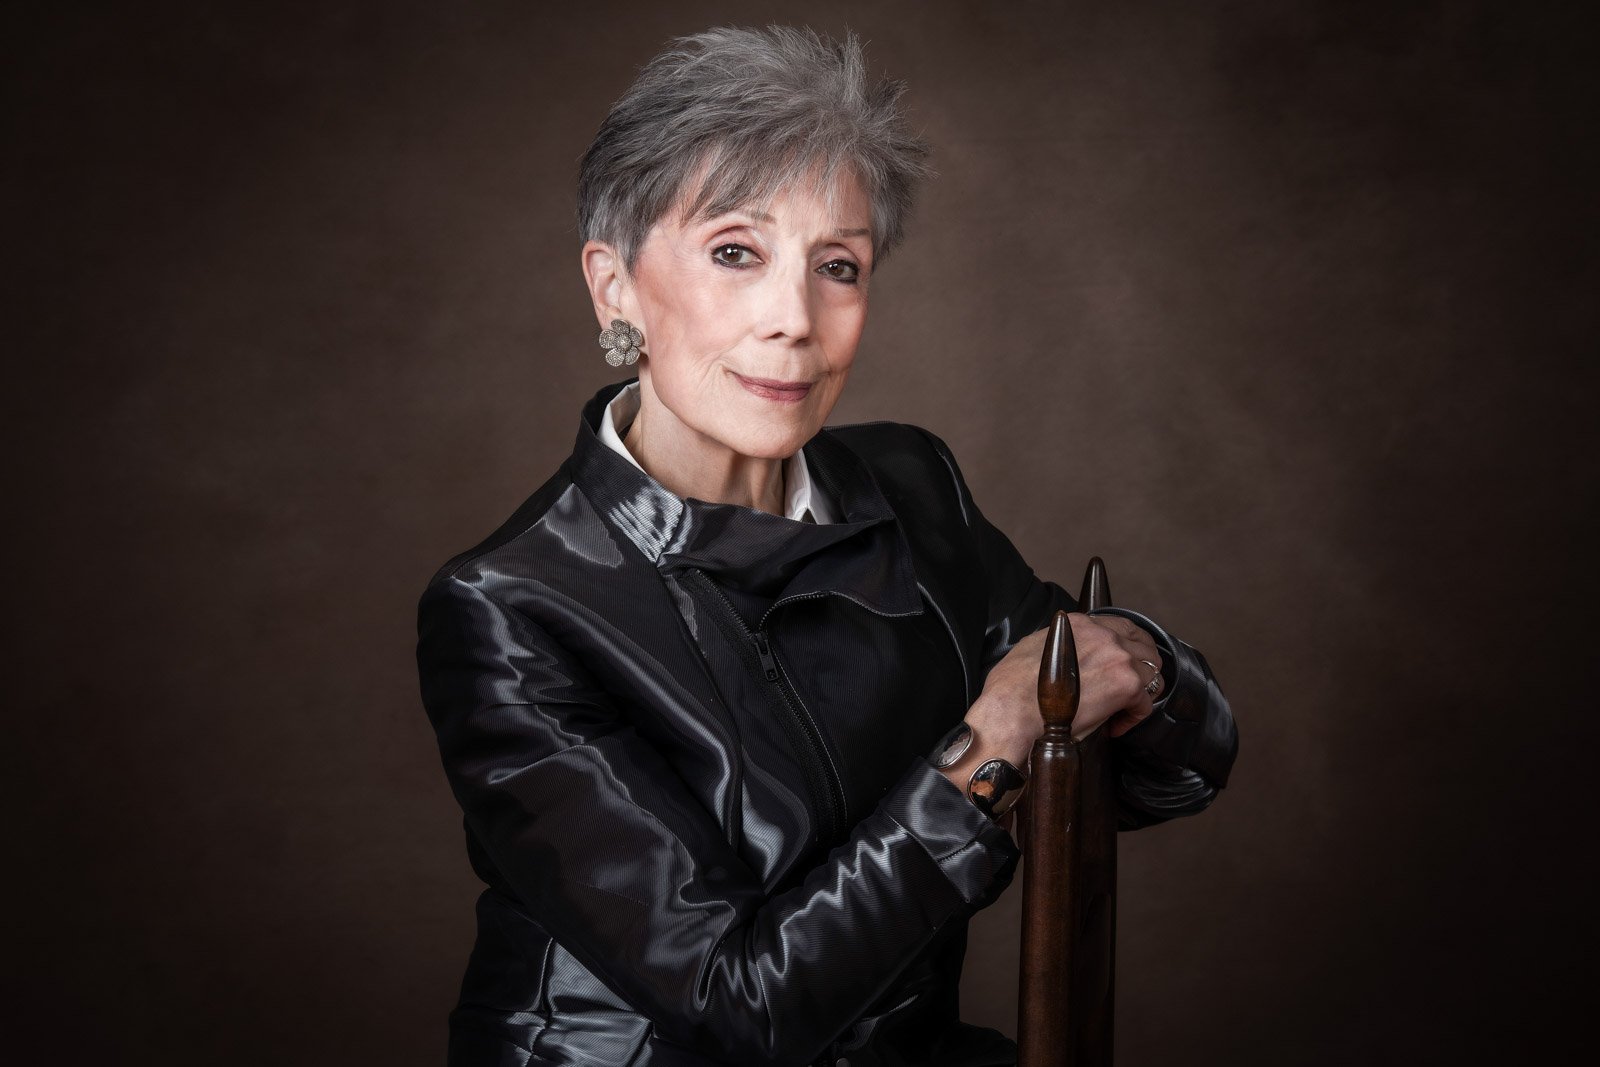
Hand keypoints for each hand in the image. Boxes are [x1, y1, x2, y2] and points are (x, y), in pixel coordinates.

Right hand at [969, 614, 1163, 750]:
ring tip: (1123, 709)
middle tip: (1131, 690)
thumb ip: (1059, 643)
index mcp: (1081, 624)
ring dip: (1140, 693)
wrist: (1014, 709)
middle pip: (1145, 647)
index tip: (1126, 664)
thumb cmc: (1014, 686)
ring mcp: (1118, 657)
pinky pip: (1145, 703)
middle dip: (1142, 669)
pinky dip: (1133, 717)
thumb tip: (1065, 652)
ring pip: (1152, 674)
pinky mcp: (1126, 685)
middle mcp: (1104, 635)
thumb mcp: (1033, 646)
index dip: (1129, 648)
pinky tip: (1115, 726)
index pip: (1123, 626)